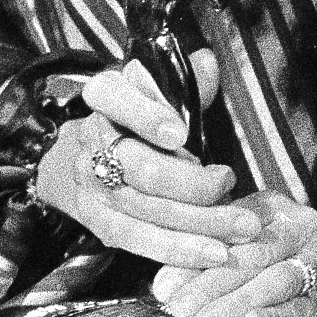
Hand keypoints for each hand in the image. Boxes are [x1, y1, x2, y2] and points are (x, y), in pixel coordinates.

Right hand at [31, 52, 261, 270]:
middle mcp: (92, 141)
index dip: (147, 116)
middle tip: (231, 184)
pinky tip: (211, 253)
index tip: (180, 132)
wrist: (76, 156)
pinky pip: (138, 241)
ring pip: (146, 210)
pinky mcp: (98, 223)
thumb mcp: (153, 89)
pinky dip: (176, 250)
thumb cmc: (130, 116)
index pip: (117, 99)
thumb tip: (207, 63)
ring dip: (197, 224)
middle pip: (141, 167)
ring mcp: (92, 186)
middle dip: (191, 183)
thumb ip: (184, 82)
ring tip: (240, 229)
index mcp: (105, 97)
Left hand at [151, 201, 316, 316]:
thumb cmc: (281, 264)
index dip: (194, 256)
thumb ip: (208, 258)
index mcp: (272, 208)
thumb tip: (164, 284)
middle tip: (180, 308)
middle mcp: (299, 227)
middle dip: (209, 284)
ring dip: (236, 302)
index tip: (164, 287)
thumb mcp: (248, 248)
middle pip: (249, 255)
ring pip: (274, 280)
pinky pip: (301, 307)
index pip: (229, 229)